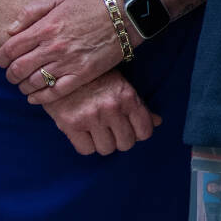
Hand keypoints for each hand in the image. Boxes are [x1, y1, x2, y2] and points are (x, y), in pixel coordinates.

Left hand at [0, 0, 127, 104]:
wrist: (124, 16)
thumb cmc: (89, 6)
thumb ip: (31, 11)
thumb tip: (10, 30)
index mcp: (45, 28)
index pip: (9, 49)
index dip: (0, 58)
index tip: (2, 60)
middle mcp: (53, 47)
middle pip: (17, 69)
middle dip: (9, 74)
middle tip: (12, 74)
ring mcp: (68, 63)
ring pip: (33, 83)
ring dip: (23, 86)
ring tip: (24, 84)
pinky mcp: (82, 75)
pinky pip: (54, 93)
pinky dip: (39, 98)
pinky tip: (34, 97)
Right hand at [43, 68, 159, 154]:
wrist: (62, 70)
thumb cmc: (97, 78)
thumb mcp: (122, 86)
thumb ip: (139, 105)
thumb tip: (157, 122)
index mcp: (128, 97)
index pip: (145, 131)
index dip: (139, 133)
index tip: (132, 129)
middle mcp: (111, 109)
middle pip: (126, 143)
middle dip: (121, 139)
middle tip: (114, 130)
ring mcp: (91, 118)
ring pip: (107, 149)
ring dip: (104, 143)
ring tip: (98, 131)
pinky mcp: (70, 125)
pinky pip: (86, 150)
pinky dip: (87, 145)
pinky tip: (85, 134)